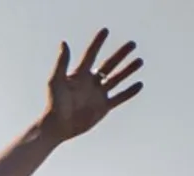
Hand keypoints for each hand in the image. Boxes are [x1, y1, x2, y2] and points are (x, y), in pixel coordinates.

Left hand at [41, 28, 143, 143]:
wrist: (58, 126)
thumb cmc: (54, 103)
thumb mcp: (56, 81)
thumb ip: (62, 63)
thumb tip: (64, 43)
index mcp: (80, 75)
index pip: (91, 55)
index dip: (97, 43)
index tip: (105, 30)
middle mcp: (90, 83)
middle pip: (108, 65)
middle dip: (120, 54)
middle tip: (132, 44)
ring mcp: (97, 95)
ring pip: (116, 79)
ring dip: (128, 70)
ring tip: (139, 61)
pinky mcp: (103, 107)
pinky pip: (119, 98)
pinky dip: (129, 92)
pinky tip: (139, 84)